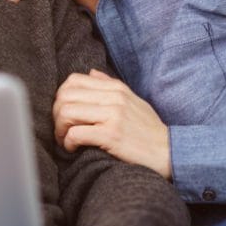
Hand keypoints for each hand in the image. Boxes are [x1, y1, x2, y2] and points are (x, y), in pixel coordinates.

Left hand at [54, 70, 171, 179]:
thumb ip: (110, 85)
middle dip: (56, 114)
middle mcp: (113, 98)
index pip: (73, 80)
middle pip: (65, 95)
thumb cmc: (148, 130)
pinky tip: (73, 148)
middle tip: (61, 129)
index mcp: (116, 88)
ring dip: (59, 129)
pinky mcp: (111, 135)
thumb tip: (91, 73)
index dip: (61, 97)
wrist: (169, 153)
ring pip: (66, 112)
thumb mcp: (133, 101)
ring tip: (65, 140)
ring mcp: (112, 116)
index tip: (65, 114)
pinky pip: (75, 133)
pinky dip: (68, 142)